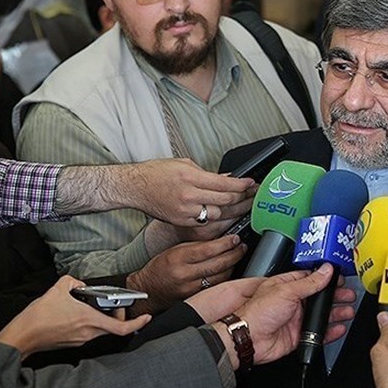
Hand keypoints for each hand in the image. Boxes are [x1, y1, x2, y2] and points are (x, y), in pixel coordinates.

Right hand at [0, 276, 150, 358]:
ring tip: (94, 306)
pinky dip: (89, 323)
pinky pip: (88, 332)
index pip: (121, 327)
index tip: (146, 318)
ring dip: (102, 319)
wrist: (22, 336)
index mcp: (89, 320)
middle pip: (112, 327)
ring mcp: (80, 340)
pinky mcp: (72, 343)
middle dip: (118, 316)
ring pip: (100, 330)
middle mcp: (88, 333)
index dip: (138, 323)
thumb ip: (71, 281)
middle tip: (115, 306)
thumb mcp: (57, 289)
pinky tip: (78, 313)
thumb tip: (77, 285)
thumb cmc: (38, 317)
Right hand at [57, 158, 255, 225]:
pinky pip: (204, 223)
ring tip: (242, 206)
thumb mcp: (184, 164)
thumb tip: (226, 178)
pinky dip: (215, 219)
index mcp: (190, 177)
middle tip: (253, 196)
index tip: (251, 184)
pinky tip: (224, 215)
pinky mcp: (181, 221)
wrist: (134, 187)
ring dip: (231, 211)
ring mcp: (184, 211)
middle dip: (242, 199)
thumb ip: (207, 173)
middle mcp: (188, 195)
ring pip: (217, 215)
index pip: (224, 184)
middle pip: (224, 201)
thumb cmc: (156, 173)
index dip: (242, 185)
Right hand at [127, 235, 246, 313]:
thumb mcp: (175, 250)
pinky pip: (215, 286)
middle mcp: (184, 274)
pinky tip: (228, 270)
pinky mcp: (194, 297)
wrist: (148, 290)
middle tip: (241, 246)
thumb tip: (221, 241)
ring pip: (220, 277)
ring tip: (237, 256)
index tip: (235, 238)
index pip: (208, 249)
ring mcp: (190, 288)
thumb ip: (196, 246)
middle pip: (217, 264)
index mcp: (178, 257)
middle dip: (234, 254)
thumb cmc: (160, 267)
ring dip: (233, 265)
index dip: (225, 243)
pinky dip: (225, 277)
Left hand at [227, 264, 347, 365]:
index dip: (326, 278)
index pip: (311, 278)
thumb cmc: (258, 312)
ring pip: (321, 316)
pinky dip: (331, 332)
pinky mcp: (298, 336)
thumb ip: (309, 282)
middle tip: (349, 295)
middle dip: (335, 296)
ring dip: (336, 313)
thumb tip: (325, 270)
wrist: (250, 339)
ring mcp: (296, 319)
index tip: (340, 277)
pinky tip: (339, 328)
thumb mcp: (286, 291)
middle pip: (319, 298)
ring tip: (348, 310)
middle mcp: (293, 302)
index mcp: (287, 286)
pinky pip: (319, 334)